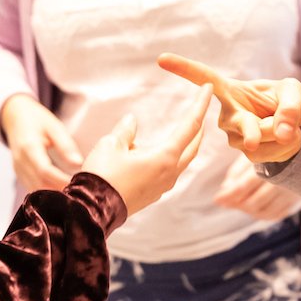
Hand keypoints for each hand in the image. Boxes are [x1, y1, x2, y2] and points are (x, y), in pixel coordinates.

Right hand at [0, 94, 82, 191]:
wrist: (15, 117)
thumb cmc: (37, 120)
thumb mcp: (54, 126)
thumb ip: (65, 145)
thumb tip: (79, 163)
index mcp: (29, 147)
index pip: (44, 170)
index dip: (61, 180)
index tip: (78, 186)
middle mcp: (20, 162)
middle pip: (39, 184)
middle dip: (58, 191)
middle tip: (79, 195)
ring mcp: (18, 170)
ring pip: (35, 190)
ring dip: (53, 195)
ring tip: (72, 196)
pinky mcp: (19, 175)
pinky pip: (32, 188)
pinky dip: (46, 193)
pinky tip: (61, 193)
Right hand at [79, 83, 210, 214]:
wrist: (92, 211)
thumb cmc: (103, 175)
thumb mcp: (111, 144)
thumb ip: (126, 130)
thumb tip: (132, 121)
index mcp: (165, 157)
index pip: (190, 126)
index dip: (200, 105)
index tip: (209, 89)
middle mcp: (170, 173)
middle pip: (192, 146)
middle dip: (198, 127)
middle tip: (200, 110)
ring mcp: (162, 186)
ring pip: (181, 160)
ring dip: (185, 144)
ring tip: (182, 130)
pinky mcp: (152, 194)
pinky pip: (168, 172)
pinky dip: (170, 157)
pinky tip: (158, 153)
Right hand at [157, 53, 300, 163]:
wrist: (291, 126)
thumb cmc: (286, 100)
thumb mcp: (295, 94)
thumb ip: (290, 108)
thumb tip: (281, 131)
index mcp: (231, 90)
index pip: (205, 78)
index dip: (184, 68)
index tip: (162, 58)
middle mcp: (226, 114)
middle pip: (240, 123)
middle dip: (254, 131)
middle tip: (259, 140)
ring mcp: (233, 136)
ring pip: (261, 140)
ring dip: (282, 135)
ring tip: (286, 125)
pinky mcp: (245, 153)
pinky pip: (268, 154)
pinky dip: (285, 147)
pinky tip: (284, 139)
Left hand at [214, 155, 300, 219]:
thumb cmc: (274, 147)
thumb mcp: (256, 152)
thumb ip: (239, 171)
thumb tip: (225, 189)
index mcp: (271, 164)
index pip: (246, 184)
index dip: (230, 194)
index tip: (217, 199)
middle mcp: (283, 180)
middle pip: (254, 202)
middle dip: (237, 204)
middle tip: (224, 201)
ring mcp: (291, 192)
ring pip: (264, 211)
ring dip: (247, 210)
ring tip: (236, 204)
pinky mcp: (297, 199)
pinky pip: (276, 214)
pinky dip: (261, 214)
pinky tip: (252, 209)